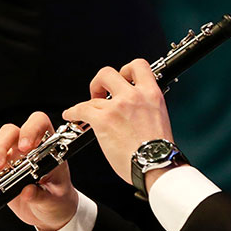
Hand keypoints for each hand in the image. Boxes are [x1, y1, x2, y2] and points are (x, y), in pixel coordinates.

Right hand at [0, 112, 78, 230]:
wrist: (50, 212)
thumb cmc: (58, 198)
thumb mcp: (55, 199)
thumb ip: (42, 196)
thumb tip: (27, 191)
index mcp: (46, 146)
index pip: (38, 123)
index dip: (30, 130)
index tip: (25, 147)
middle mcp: (26, 147)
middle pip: (9, 133)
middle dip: (0, 148)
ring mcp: (10, 158)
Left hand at [62, 59, 173, 183]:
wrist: (156, 165)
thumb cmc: (158, 151)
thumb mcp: (160, 117)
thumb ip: (146, 106)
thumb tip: (134, 108)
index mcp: (152, 94)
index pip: (139, 65)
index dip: (126, 70)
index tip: (122, 78)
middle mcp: (134, 96)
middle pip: (108, 73)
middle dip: (100, 82)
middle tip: (100, 93)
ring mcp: (117, 107)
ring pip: (93, 96)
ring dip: (87, 104)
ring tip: (85, 111)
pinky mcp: (103, 120)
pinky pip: (81, 109)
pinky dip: (72, 112)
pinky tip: (71, 115)